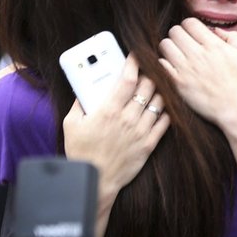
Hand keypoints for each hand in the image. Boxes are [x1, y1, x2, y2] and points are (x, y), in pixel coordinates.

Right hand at [63, 55, 169, 202]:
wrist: (95, 181)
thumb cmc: (81, 153)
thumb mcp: (71, 125)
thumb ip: (78, 104)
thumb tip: (83, 89)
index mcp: (108, 110)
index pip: (127, 79)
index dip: (134, 63)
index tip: (135, 55)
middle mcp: (127, 118)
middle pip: (148, 86)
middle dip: (149, 73)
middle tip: (147, 69)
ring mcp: (140, 131)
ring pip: (159, 101)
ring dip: (159, 90)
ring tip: (155, 86)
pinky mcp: (149, 144)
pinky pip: (164, 121)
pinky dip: (165, 111)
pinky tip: (160, 107)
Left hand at [158, 17, 236, 128]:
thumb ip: (233, 37)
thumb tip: (216, 30)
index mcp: (214, 45)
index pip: (190, 23)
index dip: (190, 25)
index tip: (193, 33)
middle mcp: (198, 54)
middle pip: (174, 31)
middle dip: (178, 33)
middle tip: (184, 42)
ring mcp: (186, 69)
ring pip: (165, 45)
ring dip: (170, 46)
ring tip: (177, 53)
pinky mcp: (178, 83)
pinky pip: (161, 64)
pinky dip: (165, 62)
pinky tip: (174, 67)